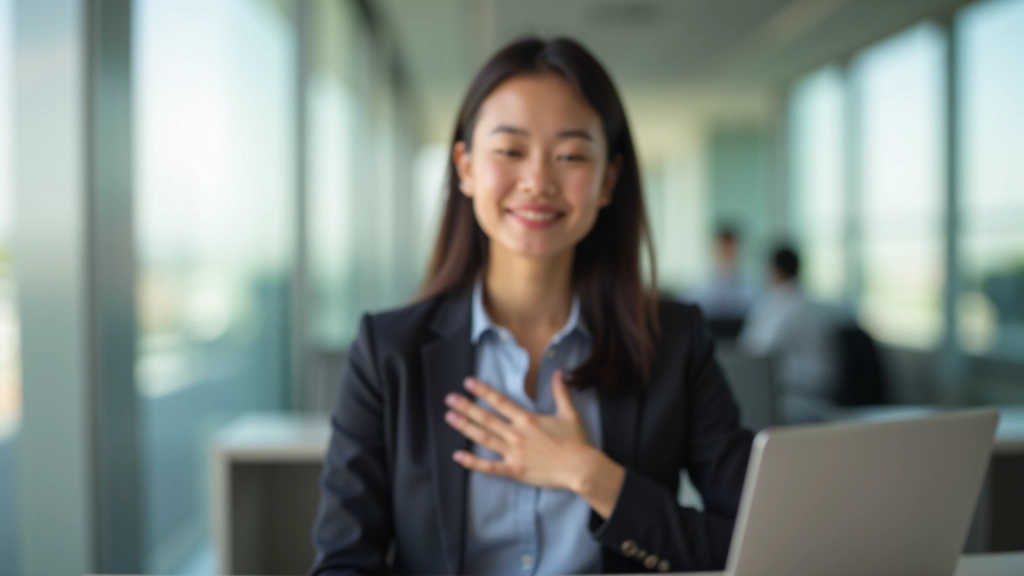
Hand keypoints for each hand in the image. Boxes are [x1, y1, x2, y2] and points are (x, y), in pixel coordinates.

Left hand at [444, 370, 594, 490]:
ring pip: (484, 438)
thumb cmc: (576, 442)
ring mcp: (514, 453)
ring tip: (449, 418)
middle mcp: (517, 434)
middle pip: (486, 418)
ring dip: (465, 428)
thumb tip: (559, 371)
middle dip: (466, 407)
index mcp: (528, 419)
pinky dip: (473, 462)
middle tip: (449, 399)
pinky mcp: (515, 470)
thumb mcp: (569, 413)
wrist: (580, 468)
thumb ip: (560, 392)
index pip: (500, 402)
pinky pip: (490, 467)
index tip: (468, 383)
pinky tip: (458, 456)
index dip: (483, 391)